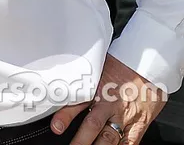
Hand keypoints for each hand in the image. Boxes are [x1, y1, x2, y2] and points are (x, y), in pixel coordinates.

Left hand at [50, 54, 166, 144]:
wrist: (147, 66)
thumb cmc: (120, 67)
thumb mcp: (96, 70)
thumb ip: (80, 82)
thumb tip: (61, 85)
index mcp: (95, 90)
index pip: (76, 103)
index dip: (65, 116)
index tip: (56, 127)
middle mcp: (108, 104)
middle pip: (92, 125)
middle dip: (81, 140)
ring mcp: (124, 116)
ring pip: (109, 137)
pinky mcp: (139, 123)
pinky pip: (130, 141)